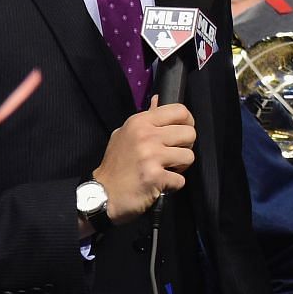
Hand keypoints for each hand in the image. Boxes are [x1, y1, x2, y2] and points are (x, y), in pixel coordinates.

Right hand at [93, 101, 194, 222]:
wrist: (102, 194)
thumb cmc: (116, 165)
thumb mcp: (125, 134)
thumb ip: (146, 118)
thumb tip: (159, 99)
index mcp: (140, 122)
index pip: (180, 111)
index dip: (187, 122)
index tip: (181, 133)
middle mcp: (146, 136)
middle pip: (190, 134)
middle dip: (185, 147)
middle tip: (171, 155)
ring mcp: (150, 156)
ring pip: (189, 156)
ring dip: (180, 167)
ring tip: (164, 169)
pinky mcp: (154, 176)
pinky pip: (181, 179)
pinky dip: (172, 184)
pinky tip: (159, 183)